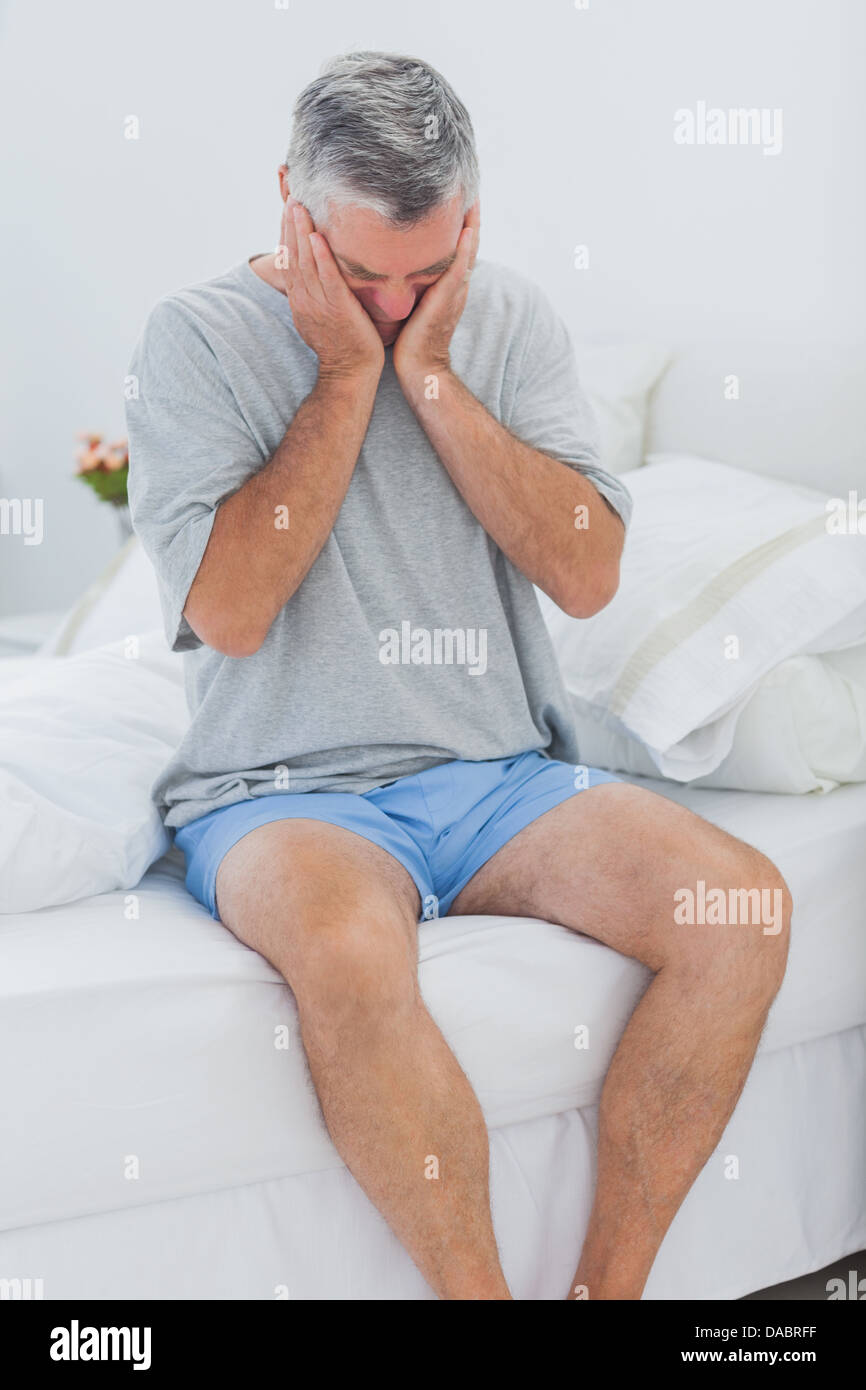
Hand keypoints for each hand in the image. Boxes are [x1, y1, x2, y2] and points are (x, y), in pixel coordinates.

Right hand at [277, 198, 384, 379]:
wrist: (350, 374)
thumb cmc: (344, 345)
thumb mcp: (323, 316)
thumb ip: (319, 293)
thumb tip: (321, 274)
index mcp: (300, 300)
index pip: (289, 261)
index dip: (286, 233)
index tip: (287, 209)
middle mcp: (305, 300)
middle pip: (292, 257)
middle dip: (290, 225)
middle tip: (290, 197)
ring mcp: (319, 305)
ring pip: (305, 263)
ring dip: (300, 233)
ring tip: (298, 206)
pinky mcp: (337, 310)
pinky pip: (327, 279)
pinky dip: (321, 258)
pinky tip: (317, 238)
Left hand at [392, 201, 479, 385]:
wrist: (419, 366)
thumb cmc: (411, 338)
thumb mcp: (413, 300)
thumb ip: (411, 279)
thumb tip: (395, 258)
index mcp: (448, 281)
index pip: (457, 243)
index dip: (459, 218)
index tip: (455, 192)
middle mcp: (456, 282)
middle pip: (468, 240)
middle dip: (470, 212)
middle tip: (469, 182)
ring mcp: (456, 290)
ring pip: (469, 249)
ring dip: (473, 222)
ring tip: (474, 195)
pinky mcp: (449, 299)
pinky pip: (460, 268)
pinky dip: (465, 248)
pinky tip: (466, 229)